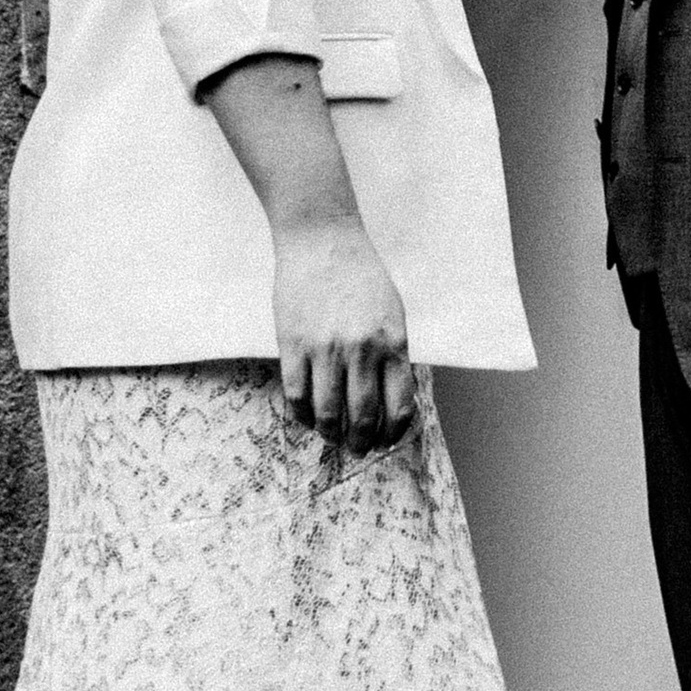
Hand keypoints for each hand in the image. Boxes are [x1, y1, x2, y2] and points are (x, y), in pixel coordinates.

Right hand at [272, 218, 414, 452]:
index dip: (393, 433)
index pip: (398, 406)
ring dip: (332, 435)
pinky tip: (310, 418)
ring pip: (328, 413)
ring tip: (334, 438)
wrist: (322, 241)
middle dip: (362, 442)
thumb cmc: (362, 277)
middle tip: (358, 449)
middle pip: (363, 417)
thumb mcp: (393, 313)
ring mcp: (325, 349)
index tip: (386, 441)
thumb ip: (394, 355)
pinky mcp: (293, 344)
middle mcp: (361, 349)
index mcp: (393, 342)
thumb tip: (392, 401)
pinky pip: (297, 396)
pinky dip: (304, 416)